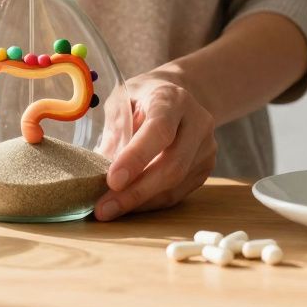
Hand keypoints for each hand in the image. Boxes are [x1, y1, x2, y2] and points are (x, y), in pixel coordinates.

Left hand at [94, 71, 217, 220]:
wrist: (179, 97)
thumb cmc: (144, 98)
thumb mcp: (122, 100)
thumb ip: (115, 130)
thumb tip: (100, 169)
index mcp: (173, 100)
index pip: (160, 131)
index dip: (136, 158)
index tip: (112, 181)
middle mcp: (197, 123)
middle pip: (172, 166)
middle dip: (136, 192)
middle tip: (104, 208)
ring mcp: (206, 148)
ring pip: (175, 185)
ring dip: (140, 202)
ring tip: (110, 209)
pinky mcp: (205, 168)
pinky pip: (177, 193)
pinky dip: (150, 202)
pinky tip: (129, 204)